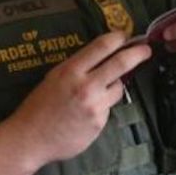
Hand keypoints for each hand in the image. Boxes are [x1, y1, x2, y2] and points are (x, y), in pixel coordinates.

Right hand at [6, 31, 151, 165]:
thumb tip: (102, 57)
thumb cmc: (38, 106)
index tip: (125, 36)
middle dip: (137, 54)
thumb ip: (78, 68)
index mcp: (71, 71)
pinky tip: (84, 114)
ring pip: (117, 89)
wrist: (30, 138)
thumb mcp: (54, 77)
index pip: (101, 46)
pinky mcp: (99, 123)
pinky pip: (107, 109)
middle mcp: (86, 87)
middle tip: (146, 50)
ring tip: (94, 94)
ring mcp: (95, 106)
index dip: (118, 38)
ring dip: (112, 87)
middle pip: (121, 63)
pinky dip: (101, 108)